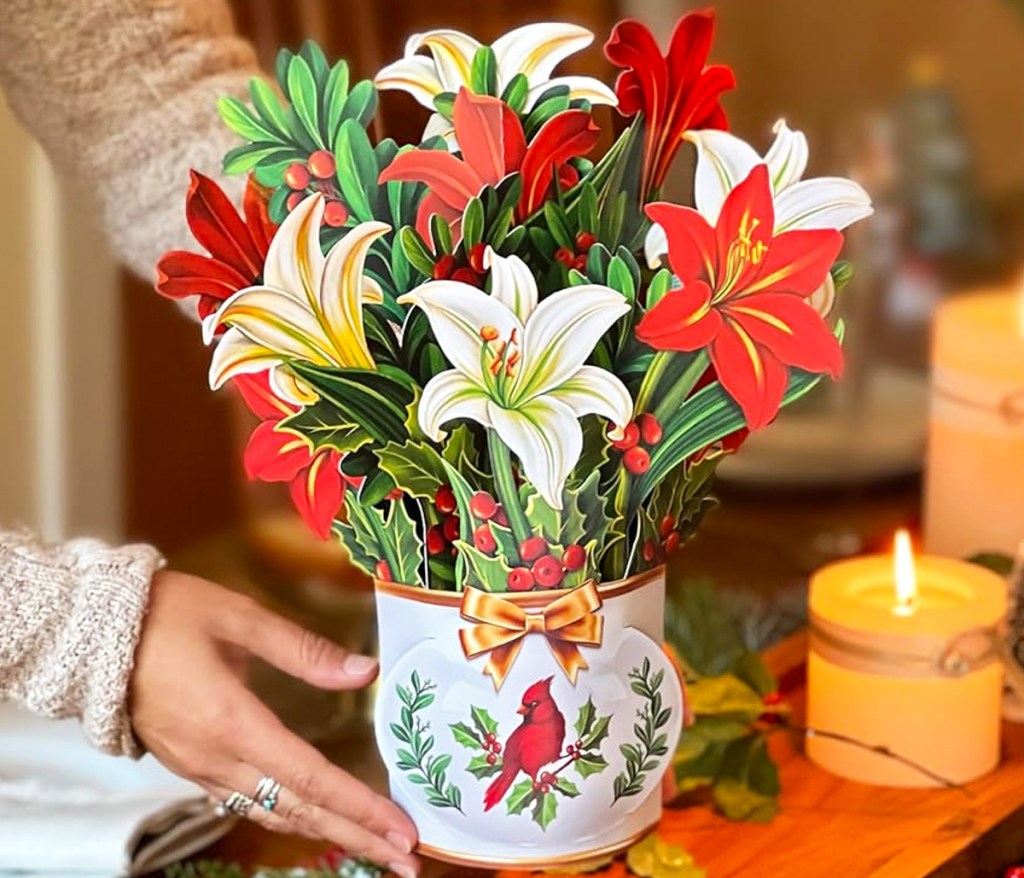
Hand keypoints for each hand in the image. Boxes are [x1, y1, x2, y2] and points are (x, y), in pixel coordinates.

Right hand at [130, 570, 418, 877]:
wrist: (88, 634)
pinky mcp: (190, 764)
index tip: (402, 831)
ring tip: (372, 846)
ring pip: (272, 812)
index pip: (311, 779)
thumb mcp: (239, 618)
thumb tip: (364, 671)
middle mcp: (217, 759)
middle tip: (407, 859)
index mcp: (233, 723)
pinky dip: (288, 816)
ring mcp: (200, 768)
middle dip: (357, 836)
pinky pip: (246, 803)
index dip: (360, 808)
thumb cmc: (166, 615)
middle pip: (299, 809)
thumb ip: (303, 650)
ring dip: (326, 832)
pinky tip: (313, 818)